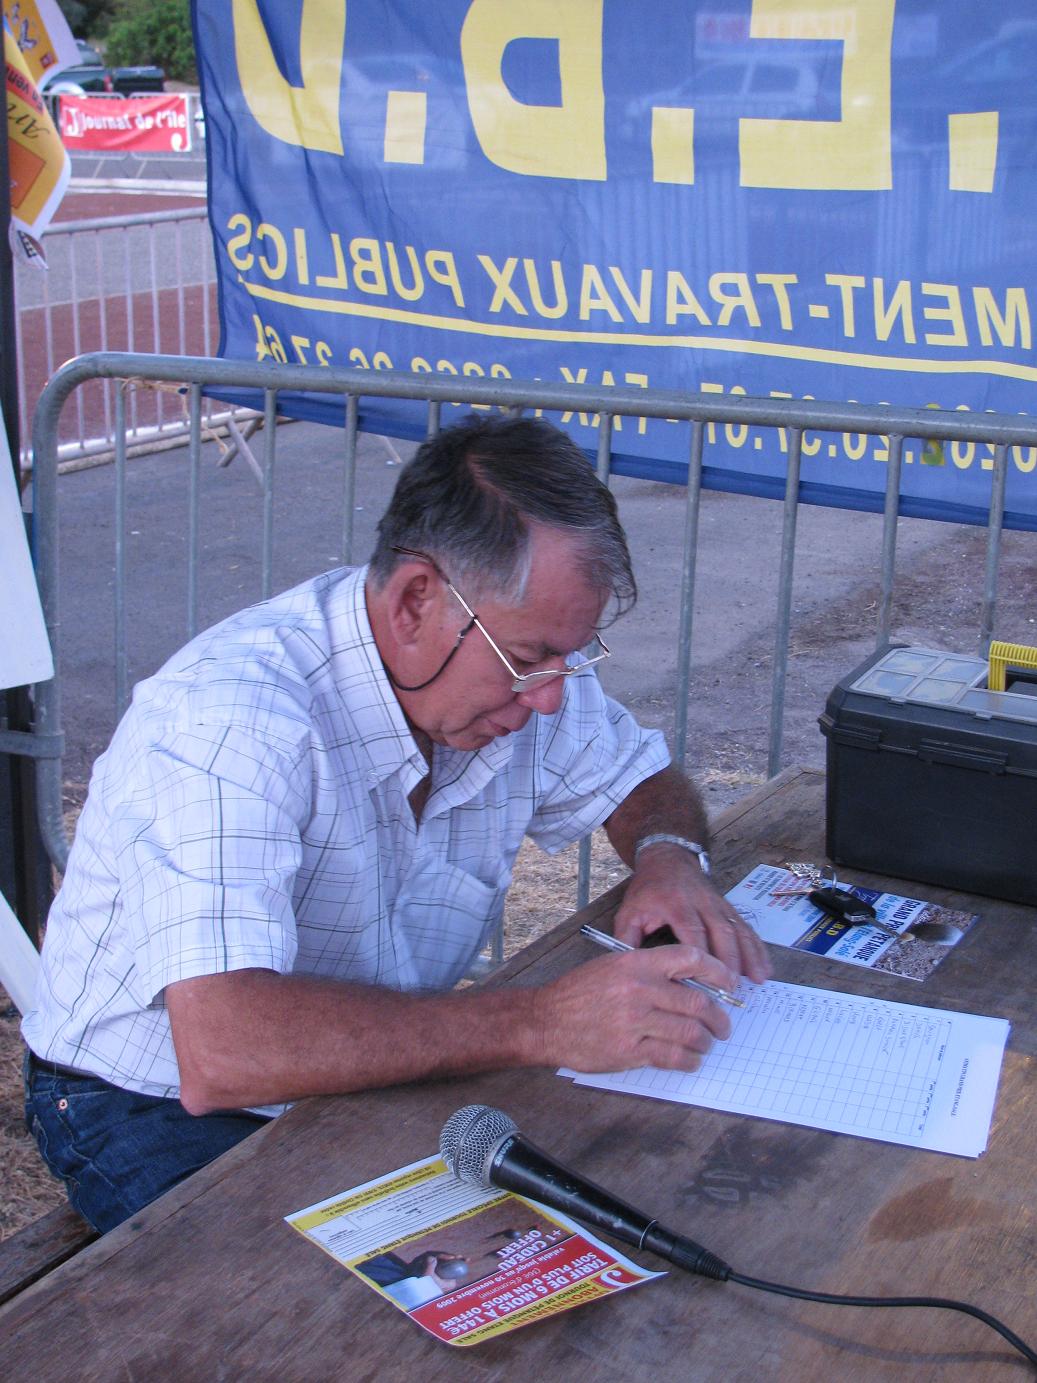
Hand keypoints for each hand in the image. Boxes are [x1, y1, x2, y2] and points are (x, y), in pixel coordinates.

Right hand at [534, 945, 736, 1073]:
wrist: (545, 1020)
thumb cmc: (579, 992)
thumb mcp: (612, 966)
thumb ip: (648, 971)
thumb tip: (690, 985)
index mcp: (636, 963)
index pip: (689, 958)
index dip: (717, 970)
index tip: (729, 983)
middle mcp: (639, 989)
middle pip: (698, 1002)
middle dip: (719, 1018)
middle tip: (723, 1026)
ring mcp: (635, 1021)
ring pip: (690, 1032)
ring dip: (705, 1042)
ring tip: (706, 1044)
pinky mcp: (630, 1051)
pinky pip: (673, 1057)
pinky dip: (689, 1061)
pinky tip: (690, 1060)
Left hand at [613, 847, 771, 983]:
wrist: (668, 859)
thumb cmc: (648, 890)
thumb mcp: (629, 911)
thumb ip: (627, 939)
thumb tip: (629, 971)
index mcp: (675, 905)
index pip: (692, 932)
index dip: (701, 958)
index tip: (705, 983)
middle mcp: (701, 903)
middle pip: (720, 932)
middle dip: (728, 961)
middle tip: (731, 989)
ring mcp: (718, 904)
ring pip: (737, 930)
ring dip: (748, 955)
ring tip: (756, 980)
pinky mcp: (728, 907)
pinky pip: (745, 927)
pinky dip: (757, 947)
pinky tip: (764, 967)